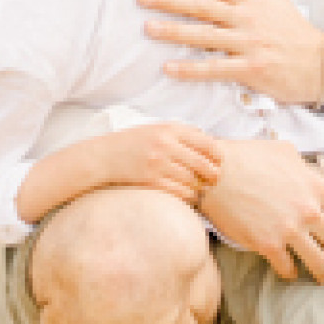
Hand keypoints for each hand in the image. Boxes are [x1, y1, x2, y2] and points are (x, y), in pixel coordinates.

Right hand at [102, 123, 228, 206]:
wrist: (104, 156)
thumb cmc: (133, 142)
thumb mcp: (157, 128)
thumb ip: (181, 133)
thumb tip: (210, 143)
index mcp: (170, 129)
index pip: (206, 142)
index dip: (218, 155)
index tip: (219, 162)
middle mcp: (165, 145)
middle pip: (203, 163)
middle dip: (213, 174)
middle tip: (214, 178)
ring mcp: (158, 163)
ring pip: (193, 180)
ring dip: (199, 186)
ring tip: (198, 186)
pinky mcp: (151, 181)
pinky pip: (180, 192)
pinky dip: (188, 195)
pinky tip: (187, 193)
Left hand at [142, 0, 323, 102]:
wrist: (321, 64)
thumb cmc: (294, 30)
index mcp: (250, 0)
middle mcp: (247, 19)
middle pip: (203, 5)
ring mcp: (248, 44)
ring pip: (205, 36)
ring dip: (175, 32)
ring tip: (149, 28)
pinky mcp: (251, 69)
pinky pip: (215, 69)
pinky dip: (191, 69)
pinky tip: (170, 68)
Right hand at [197, 138, 323, 283]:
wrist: (214, 173)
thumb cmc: (247, 157)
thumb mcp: (285, 153)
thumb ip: (305, 168)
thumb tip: (311, 175)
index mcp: (316, 187)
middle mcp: (308, 211)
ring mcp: (289, 230)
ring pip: (317, 261)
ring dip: (323, 272)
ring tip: (323, 277)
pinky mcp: (268, 245)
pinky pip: (287, 267)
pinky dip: (291, 273)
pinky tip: (290, 273)